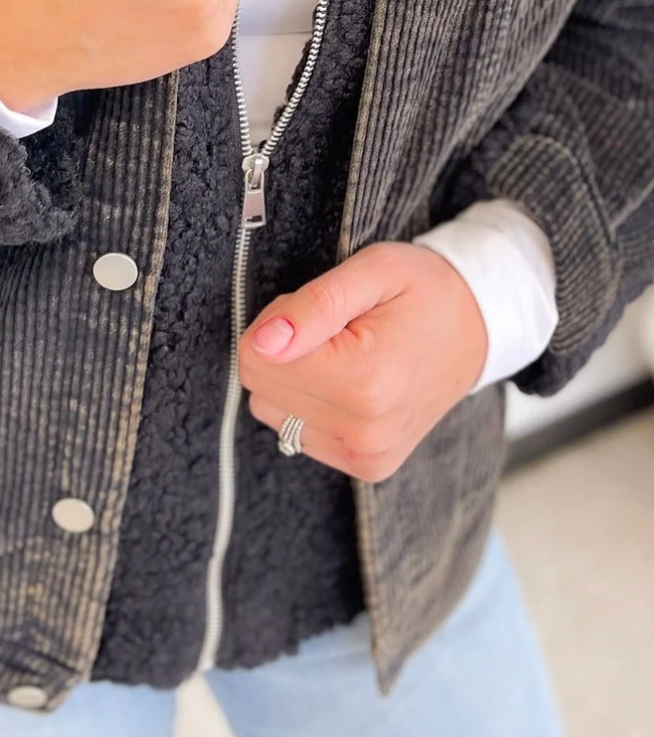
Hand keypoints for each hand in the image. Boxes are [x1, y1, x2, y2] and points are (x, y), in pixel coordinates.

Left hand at [238, 242, 489, 482]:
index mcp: (364, 380)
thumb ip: (313, 305)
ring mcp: (366, 455)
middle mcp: (364, 431)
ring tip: (343, 352)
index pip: (255, 358)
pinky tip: (348, 381)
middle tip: (334, 328)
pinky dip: (309, 404)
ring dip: (295, 378)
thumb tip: (261, 343)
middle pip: (260, 387)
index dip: (277, 322)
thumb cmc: (425, 290)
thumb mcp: (373, 270)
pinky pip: (296, 432)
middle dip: (283, 350)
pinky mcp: (367, 466)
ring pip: (272, 411)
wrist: (480, 328)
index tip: (317, 309)